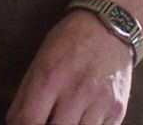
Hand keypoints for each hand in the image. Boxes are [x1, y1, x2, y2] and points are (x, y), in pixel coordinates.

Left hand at [5, 9, 132, 124]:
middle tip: (48, 117)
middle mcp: (76, 90)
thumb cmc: (68, 44)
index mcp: (49, 77)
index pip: (29, 121)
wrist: (108, 27)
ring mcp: (100, 102)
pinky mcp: (118, 110)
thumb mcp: (39, 62)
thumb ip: (25, 98)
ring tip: (65, 118)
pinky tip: (83, 117)